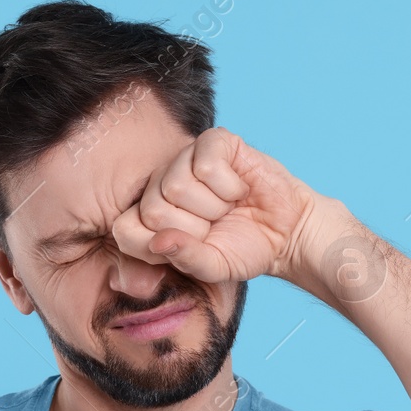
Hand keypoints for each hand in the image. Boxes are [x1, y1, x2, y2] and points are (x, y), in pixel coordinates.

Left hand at [112, 126, 331, 287]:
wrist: (285, 232)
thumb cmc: (244, 248)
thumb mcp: (212, 267)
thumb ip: (185, 259)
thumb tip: (159, 241)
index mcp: (150, 218)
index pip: (124, 230)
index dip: (158, 246)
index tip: (188, 248)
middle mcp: (161, 185)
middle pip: (152, 209)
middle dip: (192, 228)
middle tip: (214, 226)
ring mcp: (184, 159)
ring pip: (176, 185)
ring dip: (213, 206)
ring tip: (226, 207)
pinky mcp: (212, 142)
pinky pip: (206, 165)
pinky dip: (228, 186)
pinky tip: (238, 188)